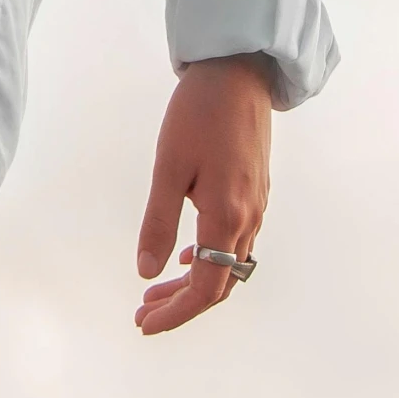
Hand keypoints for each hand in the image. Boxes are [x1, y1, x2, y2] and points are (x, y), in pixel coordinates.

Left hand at [134, 54, 272, 334]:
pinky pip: (236, 243)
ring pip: (228, 266)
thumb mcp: (169, 166)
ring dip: (194, 283)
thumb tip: (146, 271)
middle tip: (143, 315)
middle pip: (219, 284)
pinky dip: (211, 259)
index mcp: (227, 216)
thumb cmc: (198, 113)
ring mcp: (256, 206)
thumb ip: (158, 222)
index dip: (177, 313)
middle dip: (181, 304)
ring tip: (155, 291)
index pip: (206, 287)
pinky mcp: (254, 191)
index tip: (145, 324)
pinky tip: (188, 256)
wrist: (238, 73)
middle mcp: (248, 218)